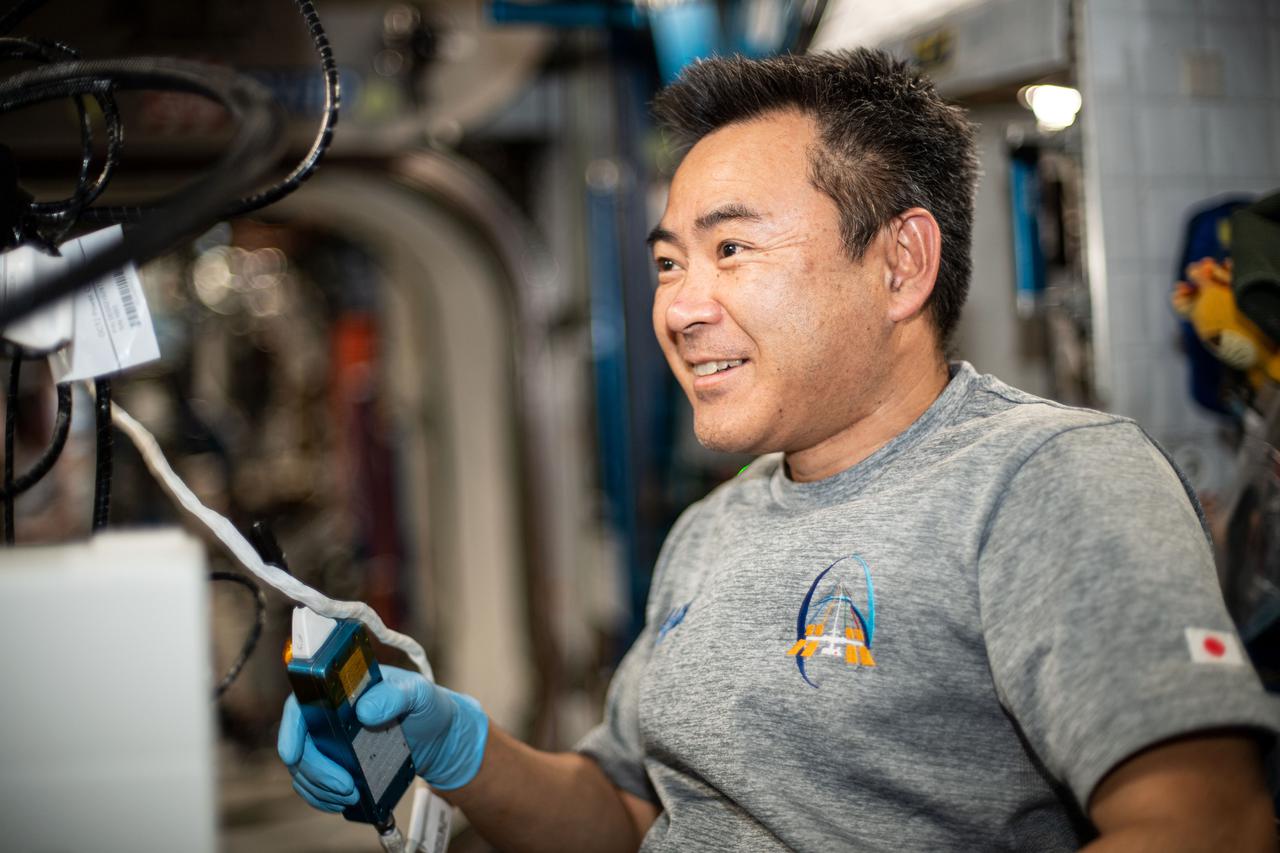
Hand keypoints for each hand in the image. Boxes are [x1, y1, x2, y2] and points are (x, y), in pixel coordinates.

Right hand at [278, 666, 488, 812]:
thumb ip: (395, 695)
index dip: (291, 729)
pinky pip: (316, 784)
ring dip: (320, 788)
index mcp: (341, 690)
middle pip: (300, 743)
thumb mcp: (418, 693)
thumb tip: (365, 711)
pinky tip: (342, 802)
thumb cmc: (427, 706)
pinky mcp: (338, 765)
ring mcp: (331, 742)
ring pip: (304, 769)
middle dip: (316, 770)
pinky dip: (323, 797)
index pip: (302, 704)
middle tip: (345, 786)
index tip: (293, 755)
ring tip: (349, 796)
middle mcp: (329, 715)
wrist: (440, 736)